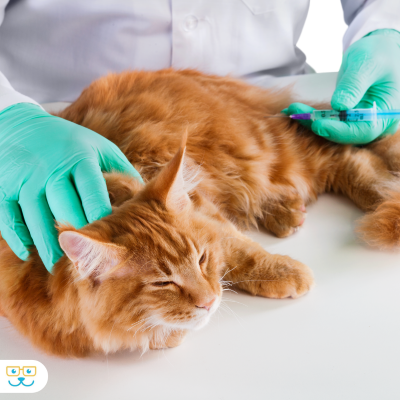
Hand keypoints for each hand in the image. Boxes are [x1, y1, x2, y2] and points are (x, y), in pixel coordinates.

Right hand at [0, 103, 142, 271]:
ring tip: (58, 265)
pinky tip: (27, 252)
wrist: (19, 126)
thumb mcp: (98, 148)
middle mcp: (52, 169)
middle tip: (87, 263)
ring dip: (48, 246)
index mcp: (80, 159)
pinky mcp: (4, 186)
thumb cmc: (69, 142)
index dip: (102, 220)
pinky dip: (18, 237)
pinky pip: (9, 218)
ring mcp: (25, 178)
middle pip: (65, 211)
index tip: (111, 243)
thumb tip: (145, 199)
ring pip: (37, 219)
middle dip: (78, 239)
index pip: (93, 194)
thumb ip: (121, 171)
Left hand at [283, 29, 399, 144]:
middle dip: (319, 126)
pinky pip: (329, 122)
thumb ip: (354, 85)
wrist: (377, 51)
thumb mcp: (367, 64)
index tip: (318, 125)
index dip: (339, 131)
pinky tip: (296, 110)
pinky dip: (313, 117)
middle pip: (345, 134)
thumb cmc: (378, 53)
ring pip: (334, 130)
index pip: (364, 130)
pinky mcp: (347, 119)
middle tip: (297, 113)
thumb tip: (339, 105)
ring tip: (292, 109)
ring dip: (311, 121)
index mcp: (387, 113)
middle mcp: (374, 123)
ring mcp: (359, 122)